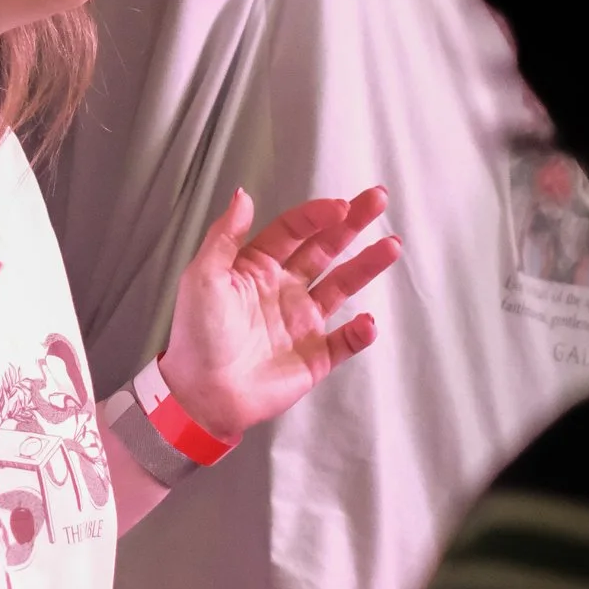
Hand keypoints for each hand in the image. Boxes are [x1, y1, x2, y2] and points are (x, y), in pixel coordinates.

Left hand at [157, 188, 398, 444]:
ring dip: (366, 266)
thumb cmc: (197, 334)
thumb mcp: (203, 277)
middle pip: (325, 248)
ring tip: (392, 246)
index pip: (294, 231)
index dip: (316, 215)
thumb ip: (225, 236)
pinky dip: (360, 333)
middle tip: (378, 199)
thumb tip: (242, 195)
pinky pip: (345, 341)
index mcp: (258, 267)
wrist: (203, 394)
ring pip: (342, 287)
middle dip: (352, 224)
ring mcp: (302, 322)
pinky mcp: (315, 357)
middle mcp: (285, 289)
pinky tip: (369, 321)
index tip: (339, 206)